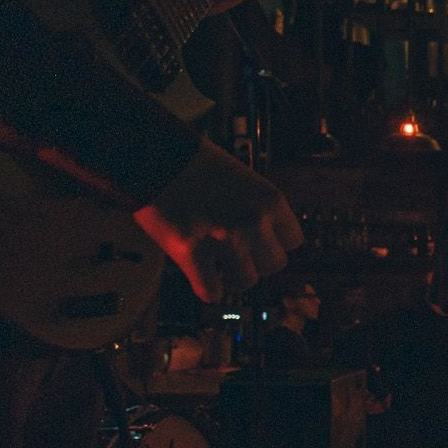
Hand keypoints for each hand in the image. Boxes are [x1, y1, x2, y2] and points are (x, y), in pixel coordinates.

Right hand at [133, 140, 301, 302]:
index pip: (293, 241)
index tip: (261, 243)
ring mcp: (225, 240)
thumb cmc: (195, 162)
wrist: (155, 155)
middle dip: (257, 261)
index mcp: (270, 200)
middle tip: (238, 255)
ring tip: (219, 266)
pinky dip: (207, 289)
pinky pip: (211, 292)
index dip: (274, 243)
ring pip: (246, 281)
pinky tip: (202, 279)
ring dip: (233, 277)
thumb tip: (264, 237)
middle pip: (275, 264)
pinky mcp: (193, 254)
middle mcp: (254, 222)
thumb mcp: (243, 179)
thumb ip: (257, 208)